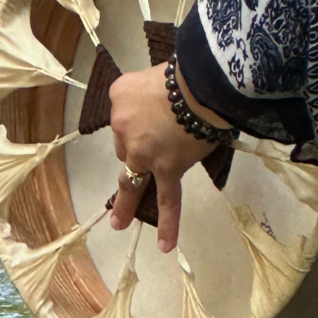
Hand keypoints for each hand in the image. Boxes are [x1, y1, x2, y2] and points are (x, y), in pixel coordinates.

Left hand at [108, 62, 217, 253]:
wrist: (199, 82)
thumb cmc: (182, 73)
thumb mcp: (151, 73)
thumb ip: (149, 94)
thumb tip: (162, 110)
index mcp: (119, 96)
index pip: (124, 116)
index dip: (141, 118)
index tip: (157, 113)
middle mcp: (123, 126)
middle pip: (126, 147)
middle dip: (139, 148)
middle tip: (154, 144)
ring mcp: (143, 151)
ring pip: (132, 179)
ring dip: (126, 203)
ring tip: (119, 221)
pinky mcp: (167, 168)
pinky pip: (168, 199)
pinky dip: (168, 223)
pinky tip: (165, 245)